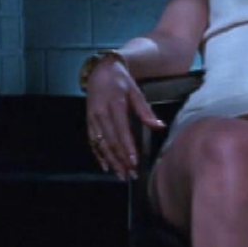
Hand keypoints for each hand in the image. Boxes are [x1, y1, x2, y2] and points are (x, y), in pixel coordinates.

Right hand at [84, 58, 165, 180]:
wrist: (100, 71)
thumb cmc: (121, 81)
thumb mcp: (136, 91)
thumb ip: (145, 111)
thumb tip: (159, 126)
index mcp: (115, 104)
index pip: (121, 130)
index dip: (127, 148)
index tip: (134, 162)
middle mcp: (101, 113)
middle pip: (111, 141)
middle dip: (121, 160)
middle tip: (131, 174)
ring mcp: (93, 118)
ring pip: (101, 144)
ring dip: (111, 161)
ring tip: (121, 175)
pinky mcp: (89, 121)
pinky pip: (93, 142)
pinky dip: (99, 155)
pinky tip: (105, 166)